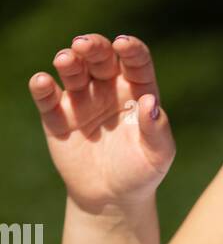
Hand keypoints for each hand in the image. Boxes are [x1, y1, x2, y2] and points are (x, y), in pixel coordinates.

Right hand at [29, 33, 175, 213]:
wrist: (112, 199)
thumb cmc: (140, 172)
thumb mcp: (158, 155)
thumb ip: (157, 129)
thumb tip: (150, 103)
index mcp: (136, 91)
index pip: (135, 62)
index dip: (130, 49)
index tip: (123, 44)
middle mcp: (108, 89)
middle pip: (100, 58)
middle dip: (92, 47)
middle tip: (83, 44)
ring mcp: (82, 101)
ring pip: (73, 72)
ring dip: (68, 62)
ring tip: (66, 59)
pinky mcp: (58, 118)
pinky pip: (47, 99)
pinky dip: (42, 88)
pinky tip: (42, 82)